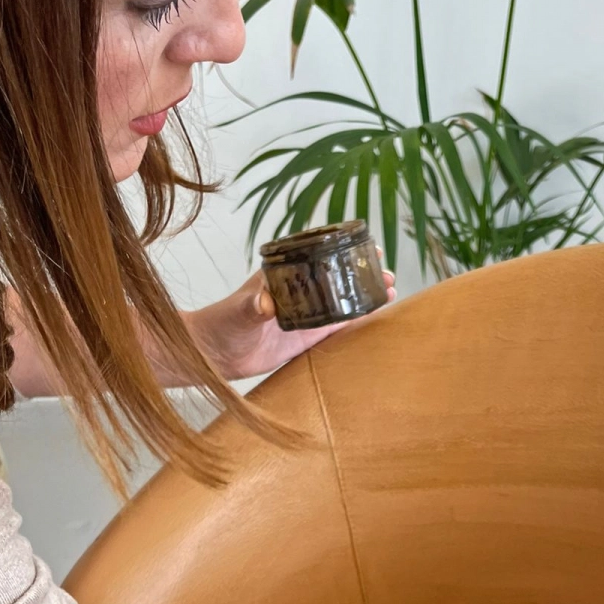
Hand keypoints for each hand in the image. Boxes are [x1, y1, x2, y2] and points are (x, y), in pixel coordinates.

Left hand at [188, 257, 396, 380]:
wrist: (213, 354)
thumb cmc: (221, 324)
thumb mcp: (238, 311)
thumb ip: (252, 305)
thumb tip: (265, 302)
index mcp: (284, 274)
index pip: (319, 255)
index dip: (345, 251)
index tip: (368, 250)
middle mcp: (298, 290)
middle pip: (336, 277)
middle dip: (362, 275)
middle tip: (386, 276)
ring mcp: (304, 314)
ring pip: (341, 301)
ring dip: (364, 298)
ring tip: (389, 294)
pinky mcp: (306, 338)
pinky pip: (335, 328)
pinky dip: (355, 322)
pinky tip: (374, 319)